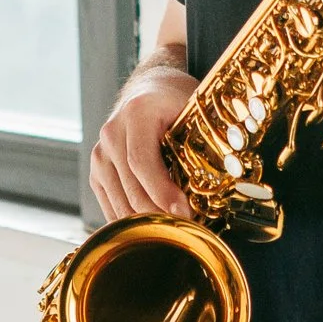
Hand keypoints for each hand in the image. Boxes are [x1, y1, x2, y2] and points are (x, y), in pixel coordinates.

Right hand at [90, 60, 195, 219]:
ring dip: (147, 223)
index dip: (161, 192)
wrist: (149, 89)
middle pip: (131, 188)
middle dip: (159, 215)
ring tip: (174, 232)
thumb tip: (226, 179)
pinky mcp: (96, 171)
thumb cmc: (175, 102)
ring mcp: (100, 154)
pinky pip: (111, 206)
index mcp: (136, 114)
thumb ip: (200, 140)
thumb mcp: (192, 110)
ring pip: (120, 203)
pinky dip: (132, 221)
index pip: (141, 162)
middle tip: (187, 230)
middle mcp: (111, 133)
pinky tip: (153, 228)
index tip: (183, 213)